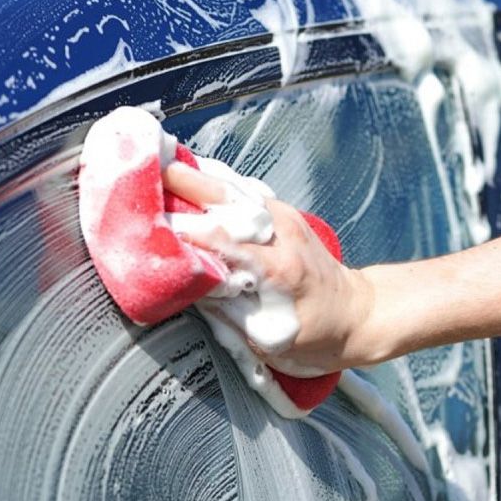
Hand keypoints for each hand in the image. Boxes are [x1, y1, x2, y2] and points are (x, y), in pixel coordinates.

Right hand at [162, 162, 377, 375]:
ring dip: (192, 174)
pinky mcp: (280, 211)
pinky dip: (210, 177)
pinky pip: (240, 188)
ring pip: (233, 186)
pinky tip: (184, 168)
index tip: (147, 225)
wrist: (358, 316)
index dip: (183, 231)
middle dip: (183, 186)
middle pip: (226, 199)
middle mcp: (281, 234)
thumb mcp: (269, 340)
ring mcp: (283, 217)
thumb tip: (184, 287)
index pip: (223, 241)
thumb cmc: (314, 336)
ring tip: (154, 161)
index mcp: (280, 269)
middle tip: (143, 176)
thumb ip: (227, 311)